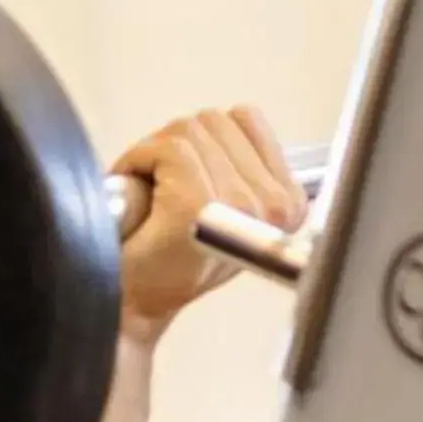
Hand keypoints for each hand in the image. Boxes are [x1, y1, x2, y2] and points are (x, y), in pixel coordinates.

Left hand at [111, 108, 307, 342]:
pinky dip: (137, 160)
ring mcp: (236, 203)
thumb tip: (238, 118)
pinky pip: (166, 146)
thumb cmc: (171, 259)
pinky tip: (137, 197)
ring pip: (189, 130)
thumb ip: (247, 167)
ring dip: (157, 154)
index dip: (209, 141)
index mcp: (289, 203)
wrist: (133, 303)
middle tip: (166, 189)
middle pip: (215, 120)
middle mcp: (273, 204)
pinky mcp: (197, 201)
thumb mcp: (232, 212)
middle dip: (181, 145)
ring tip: (154, 195)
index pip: (248, 119)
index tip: (193, 177)